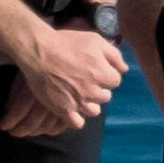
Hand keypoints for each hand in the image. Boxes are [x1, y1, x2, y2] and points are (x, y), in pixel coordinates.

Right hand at [3, 20, 120, 136]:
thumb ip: (114, 55)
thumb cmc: (66, 42)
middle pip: (105, 97)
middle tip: (84, 80)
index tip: (95, 70)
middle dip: (98, 89)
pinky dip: (76, 118)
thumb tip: (124, 69)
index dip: (106, 75)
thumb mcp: (94, 40)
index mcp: (103, 74)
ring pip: (94, 111)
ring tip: (78, 94)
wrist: (39, 51)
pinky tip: (71, 108)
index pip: (115, 81)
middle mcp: (94, 90)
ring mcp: (79, 102)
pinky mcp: (64, 110)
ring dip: (89, 103)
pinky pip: (78, 123)